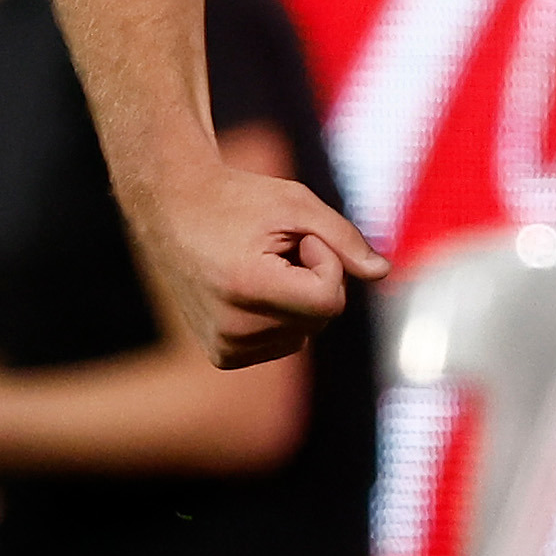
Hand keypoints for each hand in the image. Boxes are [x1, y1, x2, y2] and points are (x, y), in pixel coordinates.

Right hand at [142, 164, 385, 367]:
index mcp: (247, 289)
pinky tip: (251, 288)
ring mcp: (225, 347)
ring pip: (305, 334)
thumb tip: (382, 273)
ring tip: (259, 266)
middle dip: (313, 279)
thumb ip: (344, 239)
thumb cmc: (238, 200)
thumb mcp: (297, 204)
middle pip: (320, 319)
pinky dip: (281, 316)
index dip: (328, 262)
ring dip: (297, 299)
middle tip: (274, 247)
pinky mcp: (222, 356)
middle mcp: (232, 329)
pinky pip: (283, 342)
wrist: (173, 209)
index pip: (329, 301)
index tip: (302, 237)